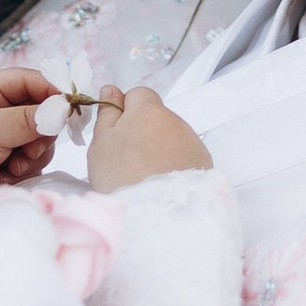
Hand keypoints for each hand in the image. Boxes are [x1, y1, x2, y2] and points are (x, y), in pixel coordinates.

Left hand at [0, 62, 62, 188]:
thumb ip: (28, 118)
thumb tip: (62, 109)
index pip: (29, 81)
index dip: (51, 90)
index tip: (70, 104)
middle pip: (41, 112)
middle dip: (42, 132)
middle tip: (33, 147)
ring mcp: (4, 137)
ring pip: (40, 140)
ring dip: (32, 155)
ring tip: (13, 166)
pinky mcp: (7, 162)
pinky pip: (32, 161)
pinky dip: (24, 170)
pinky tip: (4, 176)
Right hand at [87, 85, 214, 192]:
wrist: (159, 214)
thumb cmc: (123, 177)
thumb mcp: (101, 143)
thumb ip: (107, 113)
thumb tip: (111, 91)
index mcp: (149, 111)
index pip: (138, 95)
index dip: (126, 112)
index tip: (117, 133)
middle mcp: (175, 122)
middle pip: (156, 119)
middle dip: (143, 134)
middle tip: (126, 161)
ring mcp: (192, 143)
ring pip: (171, 139)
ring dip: (159, 151)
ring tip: (144, 178)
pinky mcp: (204, 164)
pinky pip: (184, 158)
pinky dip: (174, 167)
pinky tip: (161, 185)